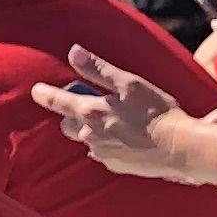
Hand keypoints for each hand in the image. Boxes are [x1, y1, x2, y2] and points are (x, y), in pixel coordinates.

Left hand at [31, 49, 198, 182]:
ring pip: (86, 139)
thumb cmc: (156, 112)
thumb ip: (98, 69)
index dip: (44, 94)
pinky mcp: (116, 165)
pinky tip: (124, 138)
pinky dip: (107, 144)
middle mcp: (91, 135)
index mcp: (91, 112)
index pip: (57, 102)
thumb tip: (74, 52)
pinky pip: (102, 152)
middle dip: (72, 115)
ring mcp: (103, 153)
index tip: (36, 90)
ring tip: (112, 122)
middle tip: (89, 104)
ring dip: (90, 130)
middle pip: (68, 124)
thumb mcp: (128, 83)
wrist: (180, 148)